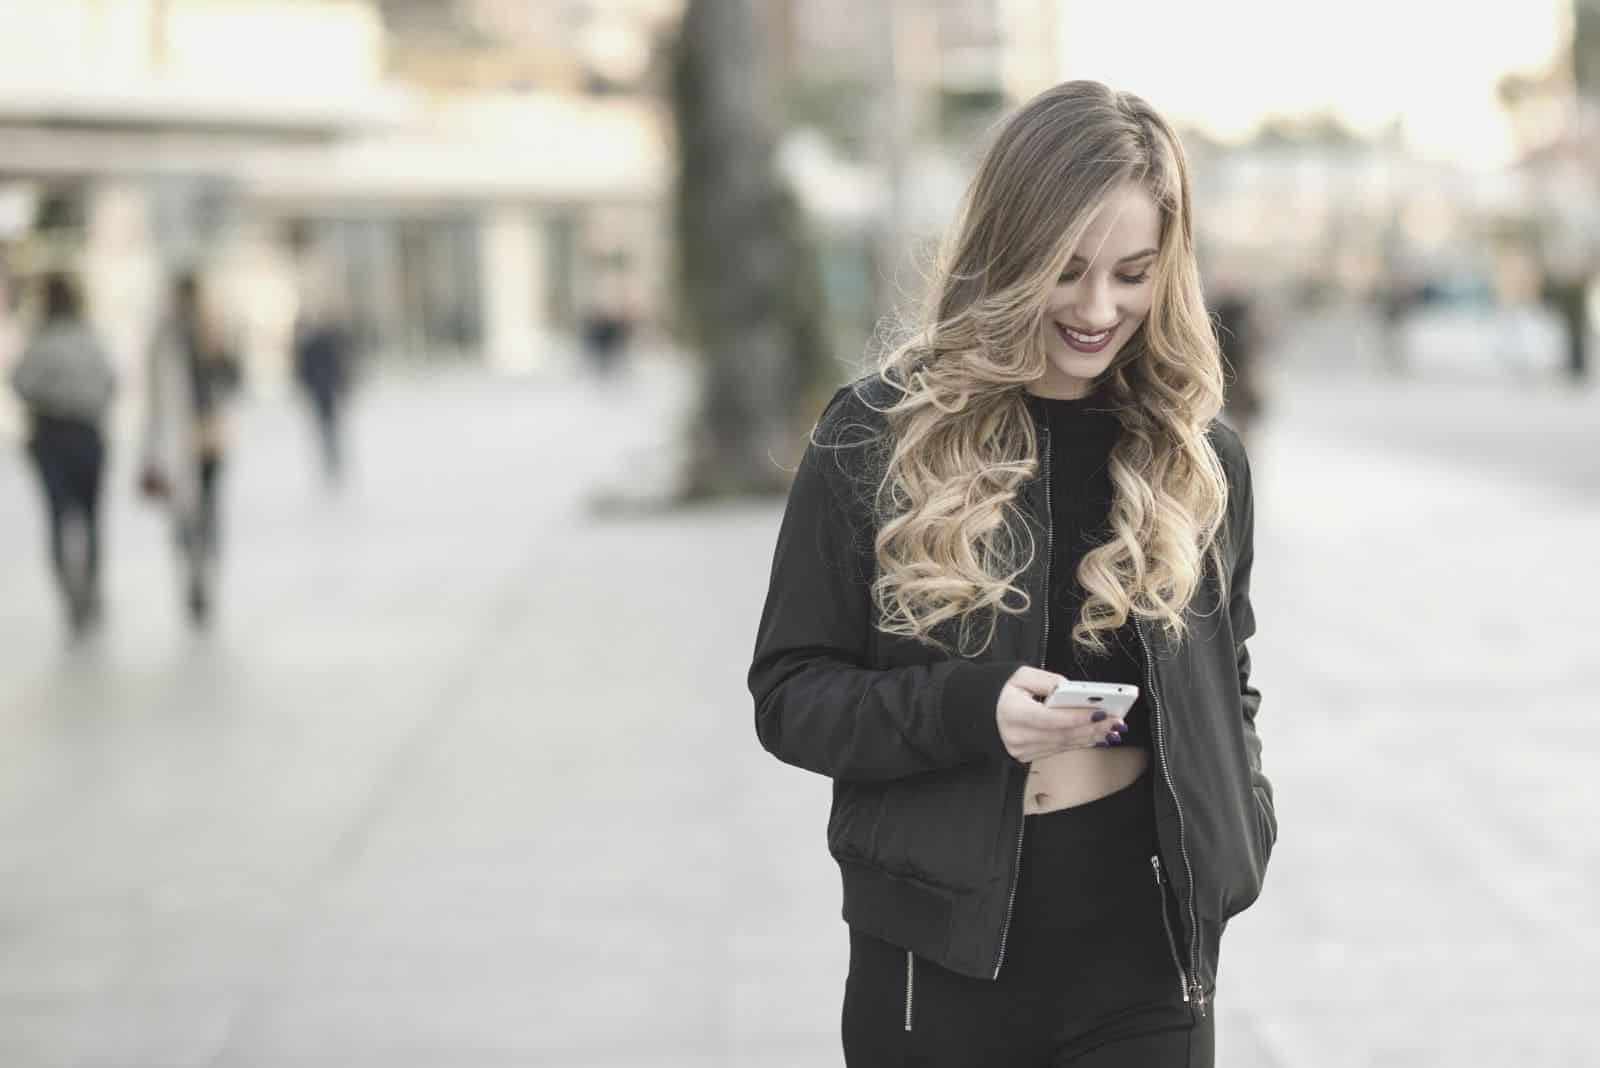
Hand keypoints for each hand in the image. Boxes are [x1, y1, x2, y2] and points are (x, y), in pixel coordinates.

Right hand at [996, 666, 1126, 763]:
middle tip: (1116, 721)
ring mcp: (1021, 750)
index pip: (1051, 719)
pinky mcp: (1026, 756)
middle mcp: (1017, 736)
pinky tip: (1095, 737)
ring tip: (1112, 729)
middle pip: (1062, 735)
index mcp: (1013, 713)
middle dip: (1093, 728)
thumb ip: (1048, 681)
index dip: (1078, 717)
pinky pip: (1057, 749)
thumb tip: (1073, 690)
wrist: (976, 711)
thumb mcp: (1020, 675)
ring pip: (1063, 745)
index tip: (1102, 712)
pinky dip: (1078, 743)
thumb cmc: (999, 691)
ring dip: (1090, 737)